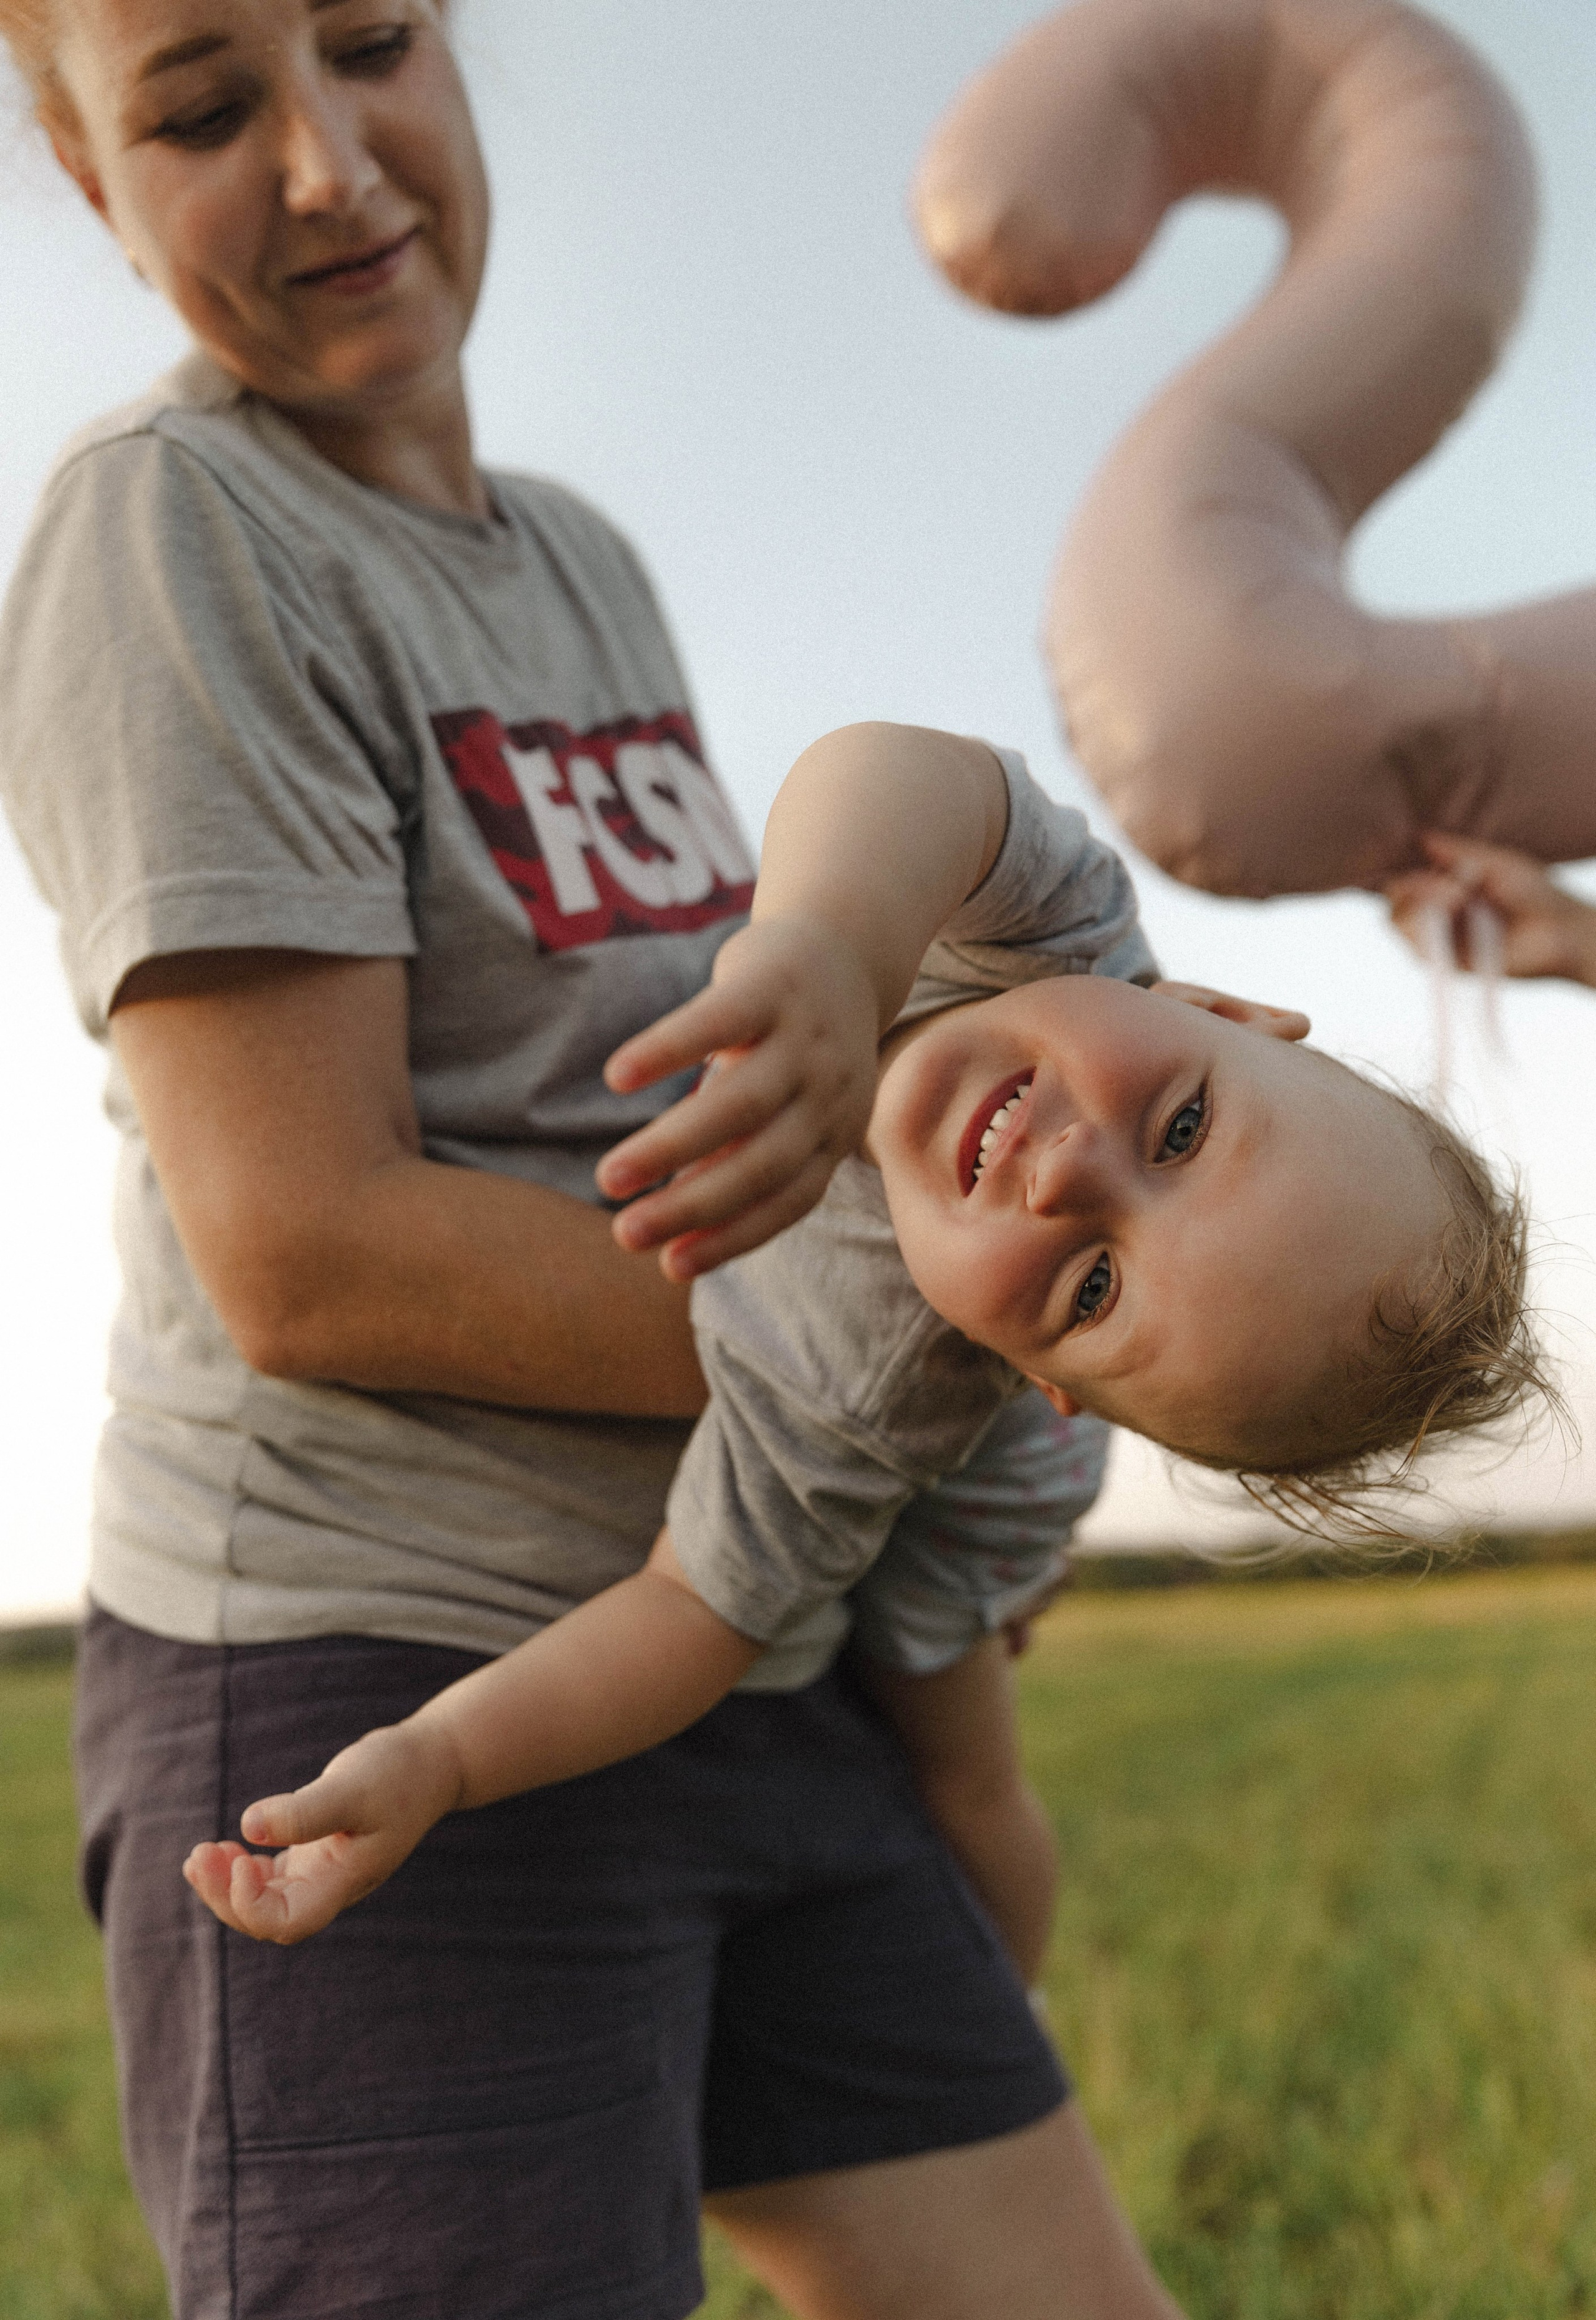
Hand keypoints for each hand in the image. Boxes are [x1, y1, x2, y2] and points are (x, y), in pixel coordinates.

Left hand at [181, 1719, 463, 1945]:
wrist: (431, 1763)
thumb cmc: (397, 1773)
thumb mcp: (352, 1787)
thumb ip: (304, 1811)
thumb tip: (249, 1826)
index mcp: (344, 1881)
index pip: (288, 1922)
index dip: (252, 1905)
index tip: (238, 1858)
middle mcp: (330, 1886)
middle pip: (267, 1919)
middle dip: (226, 1895)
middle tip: (198, 1856)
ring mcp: (322, 1873)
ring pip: (264, 1902)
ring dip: (227, 1885)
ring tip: (200, 1853)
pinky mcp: (316, 1855)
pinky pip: (270, 1879)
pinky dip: (243, 1869)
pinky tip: (227, 1847)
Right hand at [595, 917, 880, 1277]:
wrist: (843, 943)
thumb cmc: (794, 1047)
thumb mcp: (789, 1108)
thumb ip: (742, 1157)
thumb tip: (675, 1226)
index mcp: (834, 1133)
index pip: (787, 1200)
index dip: (731, 1238)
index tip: (669, 1268)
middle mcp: (829, 1091)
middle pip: (761, 1162)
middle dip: (691, 1206)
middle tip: (624, 1235)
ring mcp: (804, 1036)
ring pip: (738, 1104)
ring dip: (669, 1147)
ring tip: (608, 1178)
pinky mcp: (771, 984)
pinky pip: (715, 1022)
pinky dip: (667, 1051)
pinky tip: (616, 1078)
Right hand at [1386, 833, 1595, 987]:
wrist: (1560, 927)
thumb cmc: (1535, 892)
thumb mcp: (1494, 860)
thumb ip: (1455, 850)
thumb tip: (1419, 835)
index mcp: (1446, 892)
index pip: (1404, 882)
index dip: (1407, 870)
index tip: (1428, 858)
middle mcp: (1439, 917)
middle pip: (1394, 902)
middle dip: (1410, 885)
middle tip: (1448, 881)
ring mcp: (1441, 941)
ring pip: (1396, 921)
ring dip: (1420, 900)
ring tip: (1457, 894)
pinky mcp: (1448, 963)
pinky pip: (1416, 947)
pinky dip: (1426, 924)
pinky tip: (1455, 908)